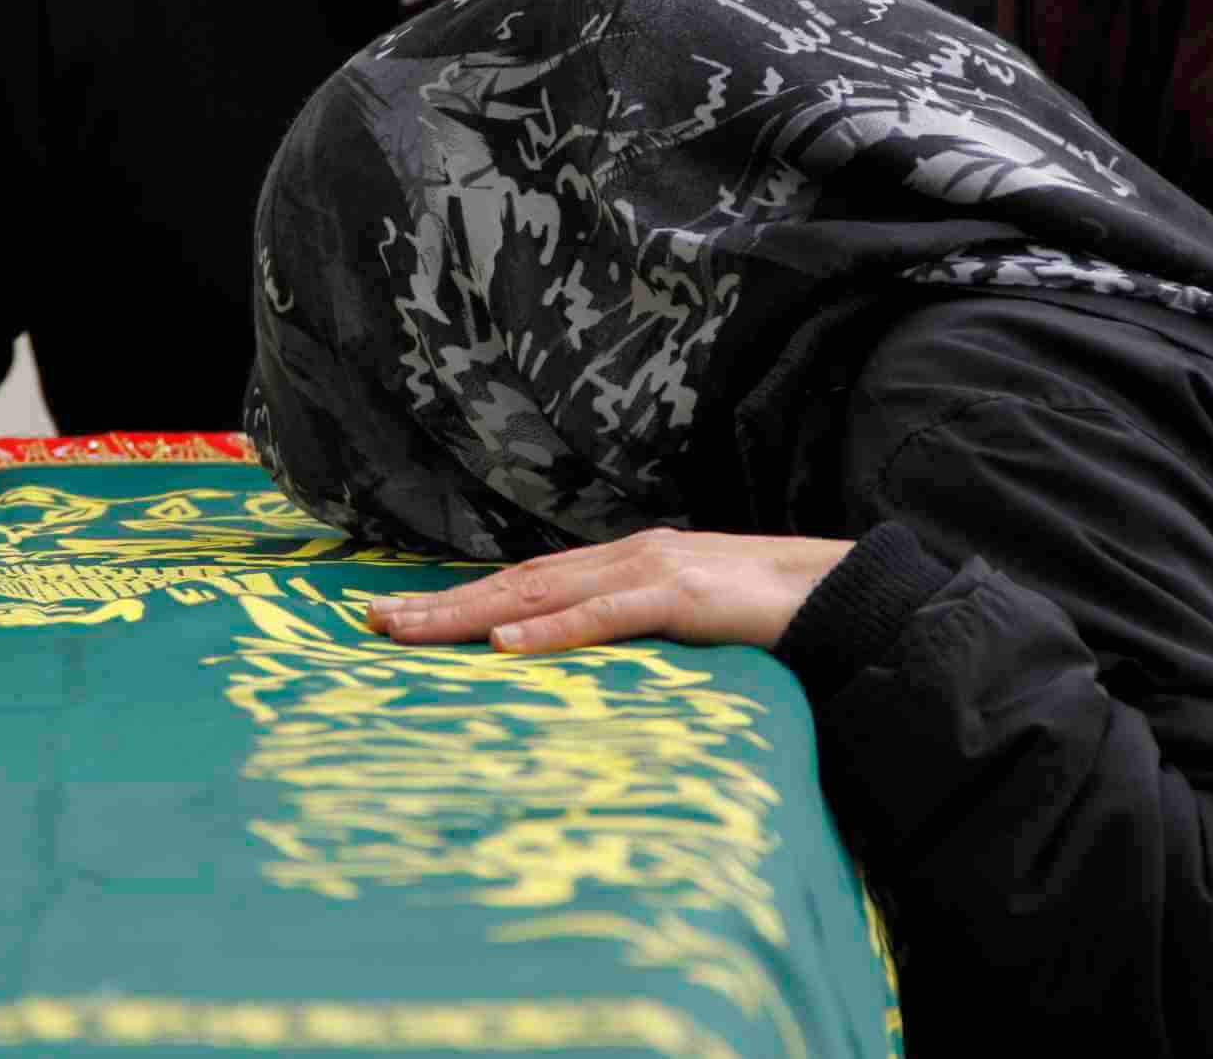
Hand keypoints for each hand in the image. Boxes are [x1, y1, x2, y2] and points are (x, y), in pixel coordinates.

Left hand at [367, 527, 854, 653]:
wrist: (841, 591)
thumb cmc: (764, 612)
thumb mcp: (683, 622)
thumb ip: (633, 629)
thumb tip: (582, 655)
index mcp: (620, 564)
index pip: (523, 583)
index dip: (459, 599)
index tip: (400, 618)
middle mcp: (622, 558)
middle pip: (513, 584)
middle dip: (440, 604)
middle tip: (371, 623)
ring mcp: (649, 571)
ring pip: (539, 593)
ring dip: (469, 614)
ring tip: (409, 631)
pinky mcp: (680, 597)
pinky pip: (604, 616)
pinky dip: (551, 630)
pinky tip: (504, 645)